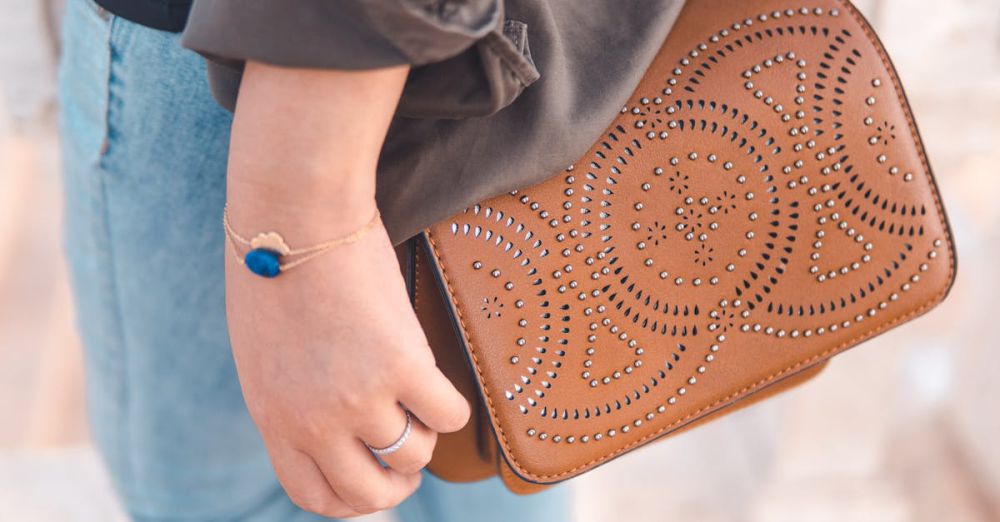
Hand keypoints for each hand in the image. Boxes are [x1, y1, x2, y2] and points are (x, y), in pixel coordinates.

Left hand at [223, 62, 469, 516]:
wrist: (294, 215)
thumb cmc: (275, 269)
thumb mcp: (265, 354)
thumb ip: (293, 401)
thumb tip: (333, 428)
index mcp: (273, 417)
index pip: (315, 495)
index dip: (352, 499)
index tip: (373, 480)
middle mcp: (314, 421)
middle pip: (369, 492)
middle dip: (397, 482)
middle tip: (411, 455)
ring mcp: (359, 398)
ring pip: (413, 452)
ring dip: (423, 432)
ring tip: (418, 396)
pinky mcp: (401, 367)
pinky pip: (448, 415)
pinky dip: (451, 405)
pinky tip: (438, 376)